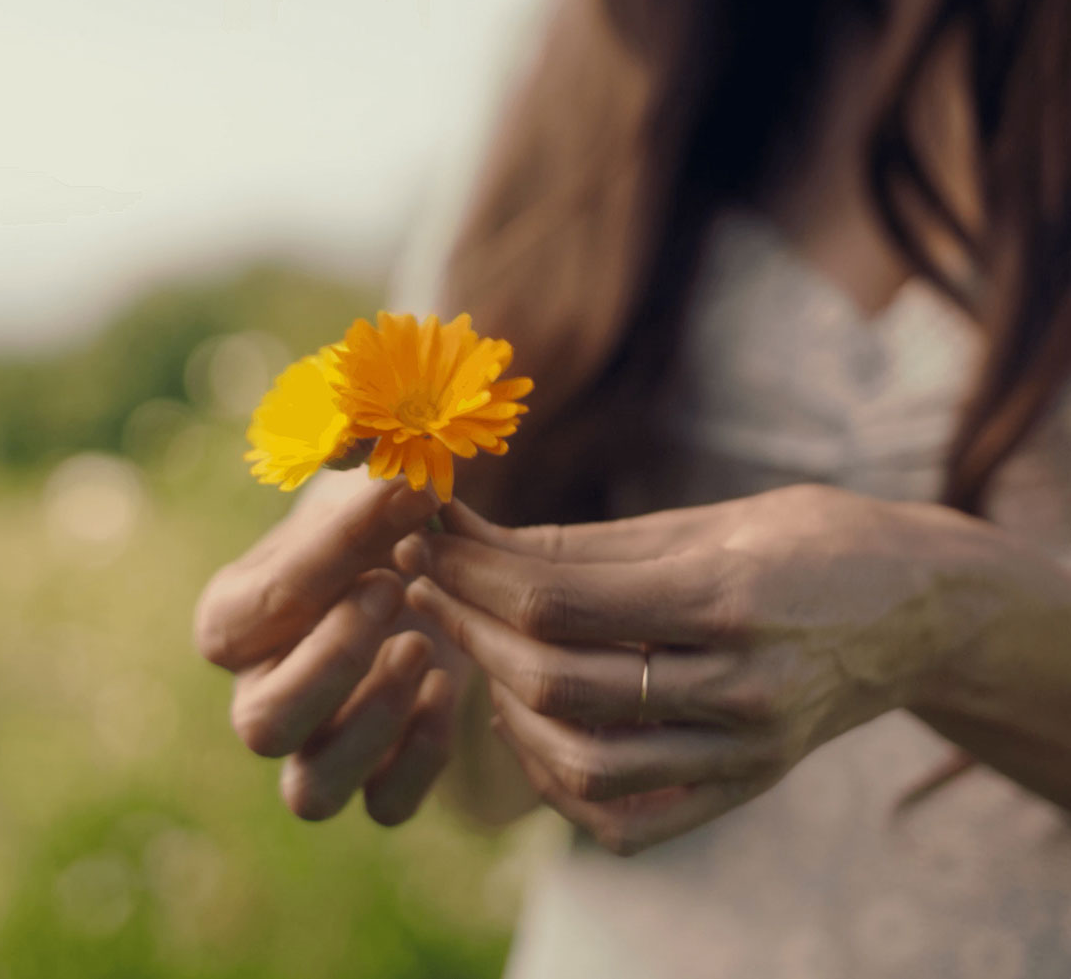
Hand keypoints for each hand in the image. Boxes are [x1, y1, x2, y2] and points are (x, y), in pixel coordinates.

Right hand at [195, 475, 470, 824]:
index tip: (398, 505)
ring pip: (311, 789)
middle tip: (396, 588)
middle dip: (332, 661)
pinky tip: (453, 685)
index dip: (322, 563)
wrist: (424, 566)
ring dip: (372, 723)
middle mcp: (259, 694)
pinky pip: (385, 805)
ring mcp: (315, 746)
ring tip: (425, 644)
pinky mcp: (378, 776)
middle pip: (261, 725)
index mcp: (231, 619)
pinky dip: (421, 758)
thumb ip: (347, 442)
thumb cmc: (374, 514)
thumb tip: (354, 443)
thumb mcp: (356, 469)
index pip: (249, 614)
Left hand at [394, 483, 962, 853]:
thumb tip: (461, 536)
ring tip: (476, 650)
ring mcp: (746, 753)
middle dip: (469, 632)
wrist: (921, 607)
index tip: (422, 545)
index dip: (472, 575)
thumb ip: (579, 544)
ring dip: (502, 706)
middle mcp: (741, 687)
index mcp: (729, 598)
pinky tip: (530, 724)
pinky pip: (622, 821)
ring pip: (580, 764)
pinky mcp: (743, 790)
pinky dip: (556, 783)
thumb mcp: (701, 520)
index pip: (558, 603)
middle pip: (555, 684)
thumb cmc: (809, 540)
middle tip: (426, 589)